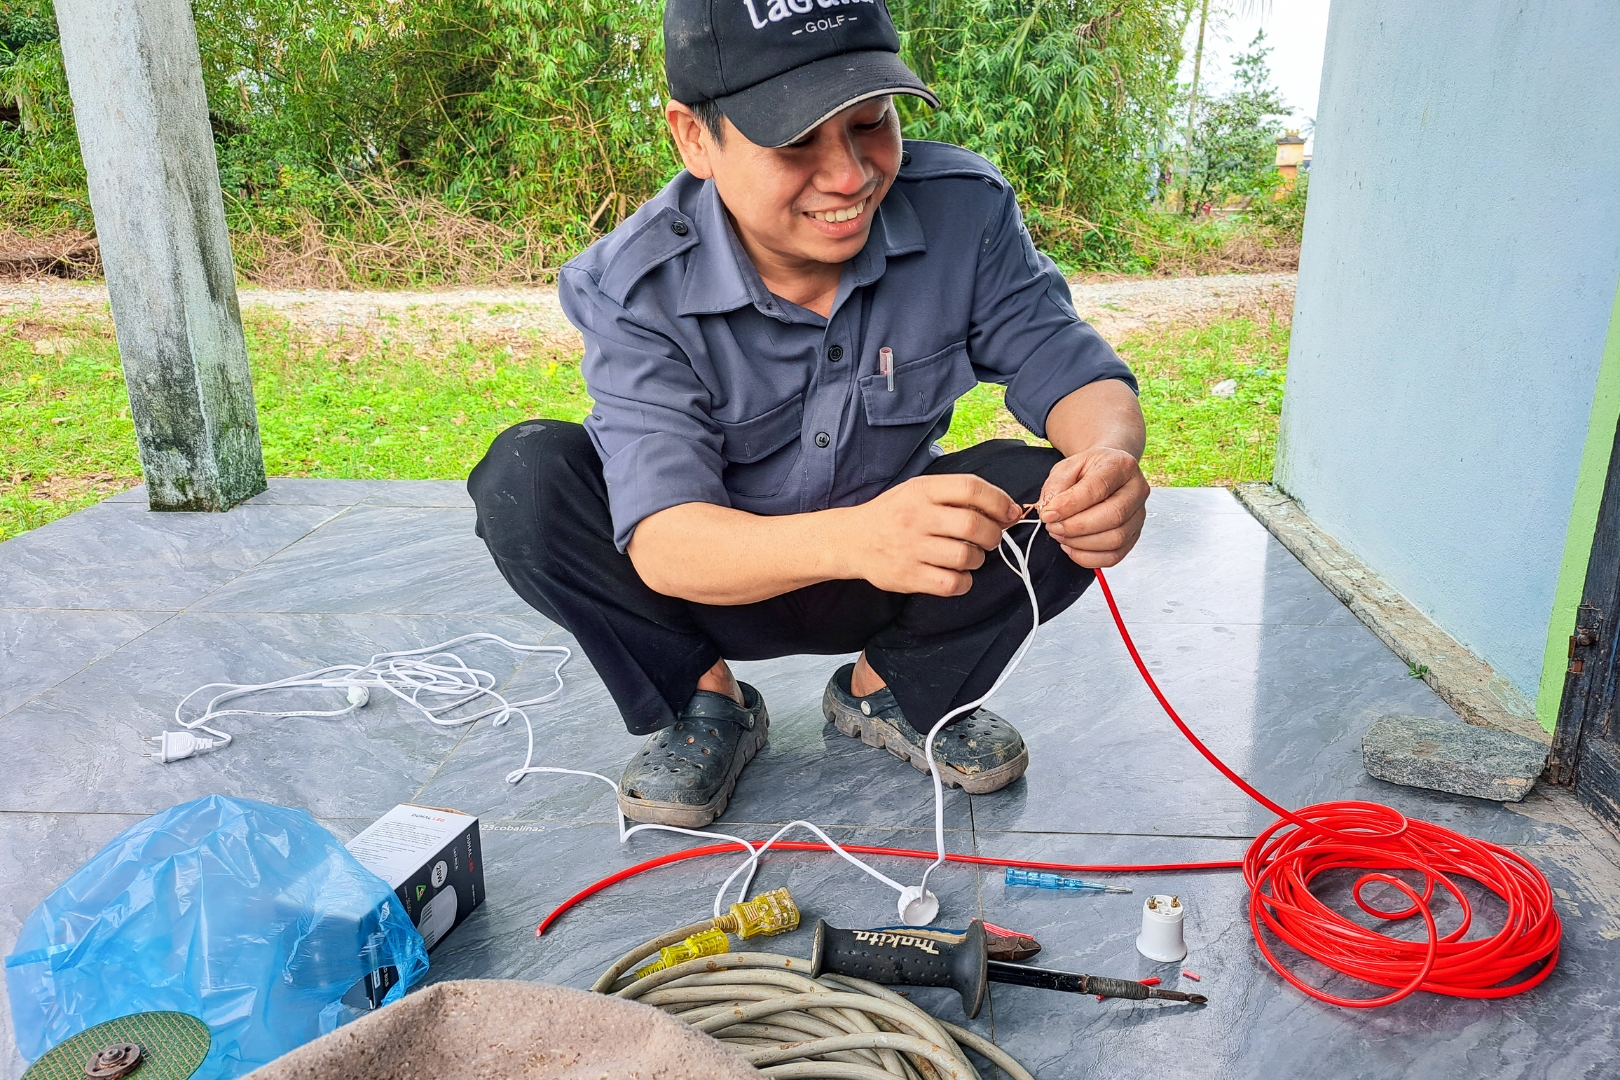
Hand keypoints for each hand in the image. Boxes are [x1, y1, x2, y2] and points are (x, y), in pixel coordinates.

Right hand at [844, 474, 1022, 595]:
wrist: (851, 540)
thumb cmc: (894, 514)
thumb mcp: (918, 491)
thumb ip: (956, 495)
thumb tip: (1007, 510)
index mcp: (921, 491)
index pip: (971, 488)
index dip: (999, 500)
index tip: (1009, 512)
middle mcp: (916, 517)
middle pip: (973, 526)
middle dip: (993, 535)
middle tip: (989, 539)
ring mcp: (911, 548)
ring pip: (966, 557)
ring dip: (979, 559)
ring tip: (970, 556)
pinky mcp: (908, 576)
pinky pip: (952, 584)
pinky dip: (964, 582)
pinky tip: (957, 575)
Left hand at [1036, 446, 1148, 567]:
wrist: (1105, 474)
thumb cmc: (1087, 471)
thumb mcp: (1066, 468)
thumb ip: (1056, 486)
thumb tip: (1050, 510)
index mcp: (1121, 466)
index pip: (1099, 488)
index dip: (1070, 505)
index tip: (1049, 513)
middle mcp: (1136, 490)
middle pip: (1113, 516)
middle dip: (1076, 527)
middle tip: (1053, 526)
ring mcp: (1139, 515)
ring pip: (1115, 539)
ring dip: (1080, 543)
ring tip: (1060, 534)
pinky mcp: (1134, 535)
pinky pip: (1115, 556)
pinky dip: (1088, 557)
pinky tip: (1072, 546)